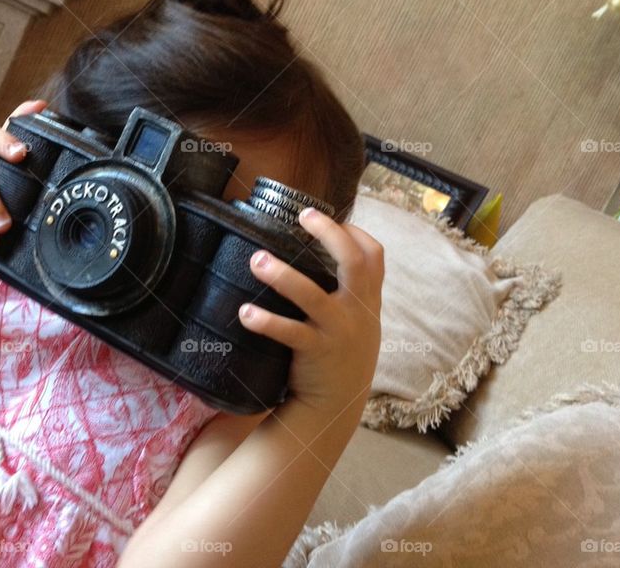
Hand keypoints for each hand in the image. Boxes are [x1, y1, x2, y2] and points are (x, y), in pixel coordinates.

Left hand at [237, 207, 383, 419]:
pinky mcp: (316, 351)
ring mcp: (338, 331)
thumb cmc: (342, 353)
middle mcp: (357, 311)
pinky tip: (245, 313)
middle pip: (353, 262)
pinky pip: (289, 333)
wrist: (338, 404)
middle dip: (329, 234)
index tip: (333, 219)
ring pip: (311, 295)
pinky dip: (265, 322)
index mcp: (367, 300)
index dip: (355, 232)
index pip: (374, 255)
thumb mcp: (358, 320)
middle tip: (304, 216)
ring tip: (256, 260)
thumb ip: (349, 291)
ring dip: (282, 275)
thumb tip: (323, 250)